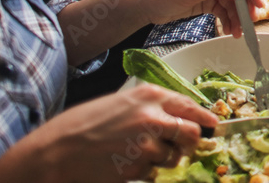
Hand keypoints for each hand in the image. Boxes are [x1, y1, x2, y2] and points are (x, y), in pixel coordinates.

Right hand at [34, 84, 216, 181]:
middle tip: (180, 147)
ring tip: (138, 154)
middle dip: (188, 142)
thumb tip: (174, 118)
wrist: (55, 152)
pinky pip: (154, 173)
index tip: (213, 123)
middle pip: (190, 133)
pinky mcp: (137, 168)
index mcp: (147, 95)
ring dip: (164, 159)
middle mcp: (152, 116)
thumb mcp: (119, 103)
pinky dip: (146, 172)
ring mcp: (146, 144)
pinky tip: (124, 164)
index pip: (188, 105)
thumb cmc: (82, 125)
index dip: (204, 116)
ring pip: (173, 157)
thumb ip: (148, 107)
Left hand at [134, 0, 263, 36]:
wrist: (145, 5)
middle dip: (245, 7)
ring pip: (232, 2)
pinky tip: (230, 31)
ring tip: (238, 34)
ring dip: (237, 18)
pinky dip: (228, 20)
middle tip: (251, 23)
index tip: (260, 5)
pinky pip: (223, 10)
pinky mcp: (207, 0)